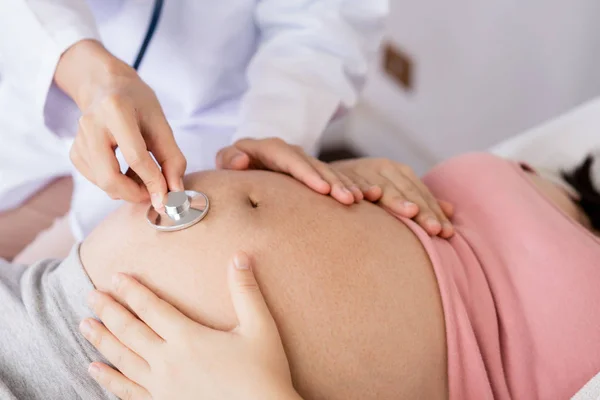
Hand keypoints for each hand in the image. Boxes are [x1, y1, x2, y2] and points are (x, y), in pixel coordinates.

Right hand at [55, 40, 186, 209]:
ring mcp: (79, 139)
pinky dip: (115, 185)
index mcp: (116, 110)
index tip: (168, 198)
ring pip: (102, 182)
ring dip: (127, 190)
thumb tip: (175, 193)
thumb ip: (172, 159)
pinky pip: (96, 180)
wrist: (105, 85)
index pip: (135, 157)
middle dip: (135, 194)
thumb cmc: (137, 103)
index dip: (153, 182)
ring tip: (144, 178)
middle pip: (109, 177)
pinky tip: (127, 172)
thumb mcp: (161, 124)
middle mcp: (91, 124)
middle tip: (154, 194)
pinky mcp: (74, 152)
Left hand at [79, 253, 300, 399]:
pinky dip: (108, 379)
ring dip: (101, 340)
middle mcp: (169, 361)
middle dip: (109, 310)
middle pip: (130, 331)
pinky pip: (127, 391)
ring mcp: (162, 387)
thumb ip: (246, 291)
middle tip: (90, 296)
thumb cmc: (263, 372)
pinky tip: (94, 369)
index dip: (132, 291)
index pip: (152, 308)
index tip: (115, 277)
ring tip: (84, 325)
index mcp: (189, 338)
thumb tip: (240, 257)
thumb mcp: (260, 327)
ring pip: (122, 359)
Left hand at [216, 137, 362, 204]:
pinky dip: (349, 186)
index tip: (322, 189)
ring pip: (328, 172)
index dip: (307, 173)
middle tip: (348, 199)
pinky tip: (365, 197)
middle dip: (333, 182)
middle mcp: (291, 153)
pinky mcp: (314, 172)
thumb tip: (241, 161)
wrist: (244, 161)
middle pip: (315, 166)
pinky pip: (334, 178)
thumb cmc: (234, 164)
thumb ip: (229, 158)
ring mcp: (304, 162)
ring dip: (344, 186)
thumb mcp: (227, 160)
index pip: (290, 159)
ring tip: (358, 200)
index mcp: (270, 148)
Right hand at [331, 158, 454, 237]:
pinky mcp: (341, 175)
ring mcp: (362, 170)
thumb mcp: (393, 189)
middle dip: (422, 210)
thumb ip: (419, 199)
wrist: (325, 174)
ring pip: (383, 186)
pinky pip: (351, 183)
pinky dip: (360, 189)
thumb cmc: (365, 186)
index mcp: (398, 171)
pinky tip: (366, 198)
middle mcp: (383, 167)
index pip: (421, 193)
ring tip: (411, 212)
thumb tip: (451, 211)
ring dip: (396, 199)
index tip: (447, 233)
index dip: (434, 212)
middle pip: (407, 191)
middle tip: (434, 229)